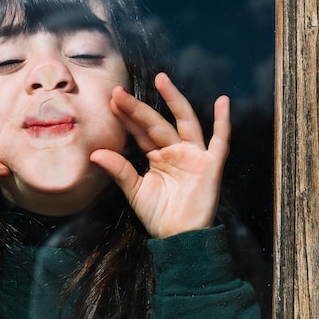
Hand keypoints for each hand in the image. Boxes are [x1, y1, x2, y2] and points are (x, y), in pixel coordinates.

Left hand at [90, 73, 229, 238]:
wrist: (179, 239)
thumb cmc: (159, 216)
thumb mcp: (135, 191)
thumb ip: (119, 170)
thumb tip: (95, 153)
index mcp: (158, 156)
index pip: (140, 131)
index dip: (127, 116)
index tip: (111, 100)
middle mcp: (176, 150)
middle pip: (156, 123)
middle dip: (138, 108)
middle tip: (119, 92)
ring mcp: (194, 155)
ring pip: (184, 121)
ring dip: (174, 100)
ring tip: (161, 80)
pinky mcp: (211, 165)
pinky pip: (220, 140)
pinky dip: (223, 122)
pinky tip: (222, 101)